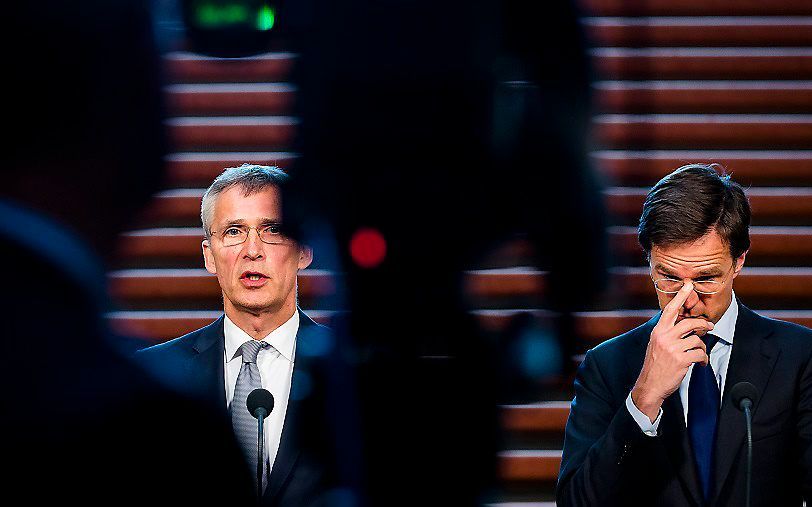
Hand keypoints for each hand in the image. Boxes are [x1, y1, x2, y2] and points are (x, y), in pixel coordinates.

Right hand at [631, 282, 713, 420]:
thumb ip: (668, 333)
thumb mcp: (657, 344)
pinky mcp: (681, 360)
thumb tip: (686, 325)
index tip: (688, 285)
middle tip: (710, 326)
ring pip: (697, 339)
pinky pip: (700, 353)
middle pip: (690, 323)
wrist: (650, 385)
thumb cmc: (655, 365)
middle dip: (703, 324)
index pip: (670, 309)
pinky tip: (700, 364)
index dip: (681, 296)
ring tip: (699, 354)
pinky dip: (703, 359)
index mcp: (658, 331)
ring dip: (702, 347)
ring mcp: (672, 348)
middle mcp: (664, 336)